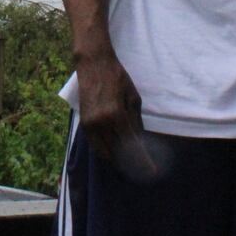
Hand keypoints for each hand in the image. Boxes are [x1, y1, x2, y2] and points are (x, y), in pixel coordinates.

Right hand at [75, 51, 151, 174]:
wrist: (93, 64)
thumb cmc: (117, 77)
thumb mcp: (133, 97)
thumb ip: (136, 121)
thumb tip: (139, 140)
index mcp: (117, 114)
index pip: (132, 144)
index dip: (143, 160)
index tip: (151, 170)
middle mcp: (102, 122)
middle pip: (118, 152)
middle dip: (130, 164)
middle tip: (141, 169)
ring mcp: (90, 124)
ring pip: (104, 152)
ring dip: (117, 160)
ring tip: (128, 164)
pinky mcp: (83, 123)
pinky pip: (95, 145)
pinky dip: (105, 151)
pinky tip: (114, 153)